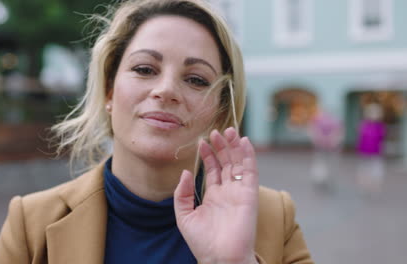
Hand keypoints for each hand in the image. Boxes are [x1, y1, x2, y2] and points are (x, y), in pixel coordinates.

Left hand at [174, 127, 258, 263]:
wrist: (220, 257)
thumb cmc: (202, 242)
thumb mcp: (184, 216)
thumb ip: (182, 193)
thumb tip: (185, 172)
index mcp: (213, 196)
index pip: (213, 170)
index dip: (208, 155)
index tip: (202, 142)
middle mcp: (228, 192)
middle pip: (226, 163)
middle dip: (221, 147)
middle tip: (216, 131)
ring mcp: (239, 192)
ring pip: (238, 163)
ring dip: (234, 147)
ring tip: (229, 131)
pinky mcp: (250, 194)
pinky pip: (250, 171)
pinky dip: (248, 156)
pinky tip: (244, 142)